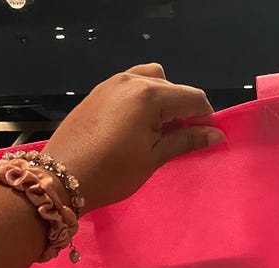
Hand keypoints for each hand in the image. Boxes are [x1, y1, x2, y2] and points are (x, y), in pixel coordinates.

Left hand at [44, 63, 224, 212]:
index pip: (192, 98)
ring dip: (163, 101)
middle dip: (184, 110)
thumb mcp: (154, 157)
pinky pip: (130, 86)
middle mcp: (132, 79)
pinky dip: (142, 100)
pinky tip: (136, 126)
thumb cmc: (113, 172)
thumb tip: (216, 134)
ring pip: (151, 81)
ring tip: (158, 130)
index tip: (206, 139)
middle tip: (181, 139)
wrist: (61, 178)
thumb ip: (186, 140)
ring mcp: (112, 83)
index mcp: (150, 94)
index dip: (205, 118)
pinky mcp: (98, 92)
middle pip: (172, 88)